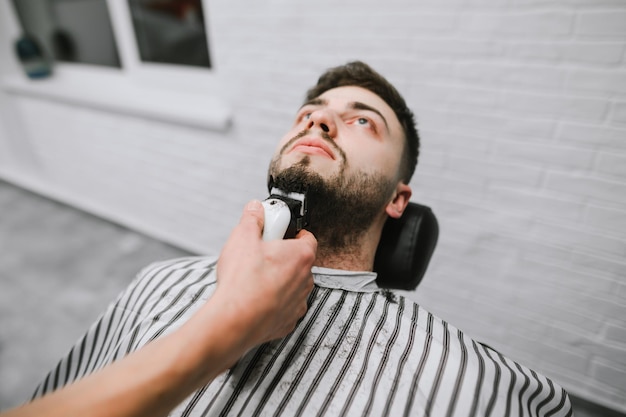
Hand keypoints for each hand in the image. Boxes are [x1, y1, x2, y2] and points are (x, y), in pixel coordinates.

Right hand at [215, 200, 316, 346]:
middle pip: (299, 261)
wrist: (233, 321)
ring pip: (292, 285)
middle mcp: (306, 280)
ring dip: (278, 280)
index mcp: (301, 256)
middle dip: (281, 256)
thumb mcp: (242, 237)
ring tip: (253, 279)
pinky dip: (272, 302)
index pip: (307, 237)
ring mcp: (298, 303)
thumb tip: (255, 208)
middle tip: (260, 254)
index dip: (291, 232)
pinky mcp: (287, 322)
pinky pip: (284, 307)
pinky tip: (254, 299)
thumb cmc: (242, 281)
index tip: (277, 232)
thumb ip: (252, 218)